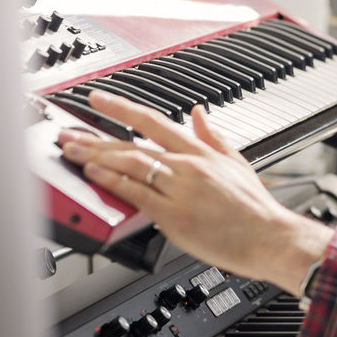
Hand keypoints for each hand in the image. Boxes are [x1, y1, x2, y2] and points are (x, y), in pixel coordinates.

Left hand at [57, 90, 332, 295]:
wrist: (268, 237)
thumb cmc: (254, 208)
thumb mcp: (237, 163)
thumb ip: (214, 137)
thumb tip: (199, 113)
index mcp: (201, 152)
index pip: (154, 121)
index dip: (122, 108)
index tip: (99, 99)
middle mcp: (188, 165)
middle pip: (134, 143)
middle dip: (96, 136)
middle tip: (68, 133)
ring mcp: (180, 189)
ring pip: (131, 164)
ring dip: (96, 157)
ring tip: (73, 152)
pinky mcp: (174, 215)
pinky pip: (137, 193)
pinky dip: (113, 183)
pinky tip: (95, 176)